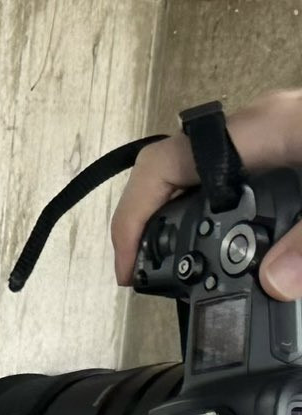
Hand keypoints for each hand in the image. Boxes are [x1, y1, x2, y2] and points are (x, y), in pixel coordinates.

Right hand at [112, 89, 301, 296]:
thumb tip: (274, 284)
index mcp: (264, 130)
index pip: (165, 164)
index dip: (133, 216)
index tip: (130, 268)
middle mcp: (265, 131)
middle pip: (180, 177)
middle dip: (156, 230)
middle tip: (152, 279)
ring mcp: (282, 141)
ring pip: (213, 187)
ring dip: (194, 231)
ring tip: (188, 275)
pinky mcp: (300, 157)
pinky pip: (248, 192)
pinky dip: (232, 227)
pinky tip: (246, 258)